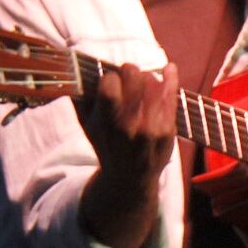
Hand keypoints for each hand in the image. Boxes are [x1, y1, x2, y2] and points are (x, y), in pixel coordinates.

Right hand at [78, 59, 179, 181]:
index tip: (110, 80)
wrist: (129, 178)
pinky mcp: (168, 130)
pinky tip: (169, 69)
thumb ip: (80, 98)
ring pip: (154, 83)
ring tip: (142, 83)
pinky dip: (170, 79)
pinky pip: (172, 96)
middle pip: (134, 78)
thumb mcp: (86, 125)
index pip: (109, 84)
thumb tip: (75, 69)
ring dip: (147, 77)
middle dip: (129, 71)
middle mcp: (129, 126)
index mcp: (106, 123)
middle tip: (127, 75)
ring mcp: (151, 128)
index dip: (110, 77)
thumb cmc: (105, 144)